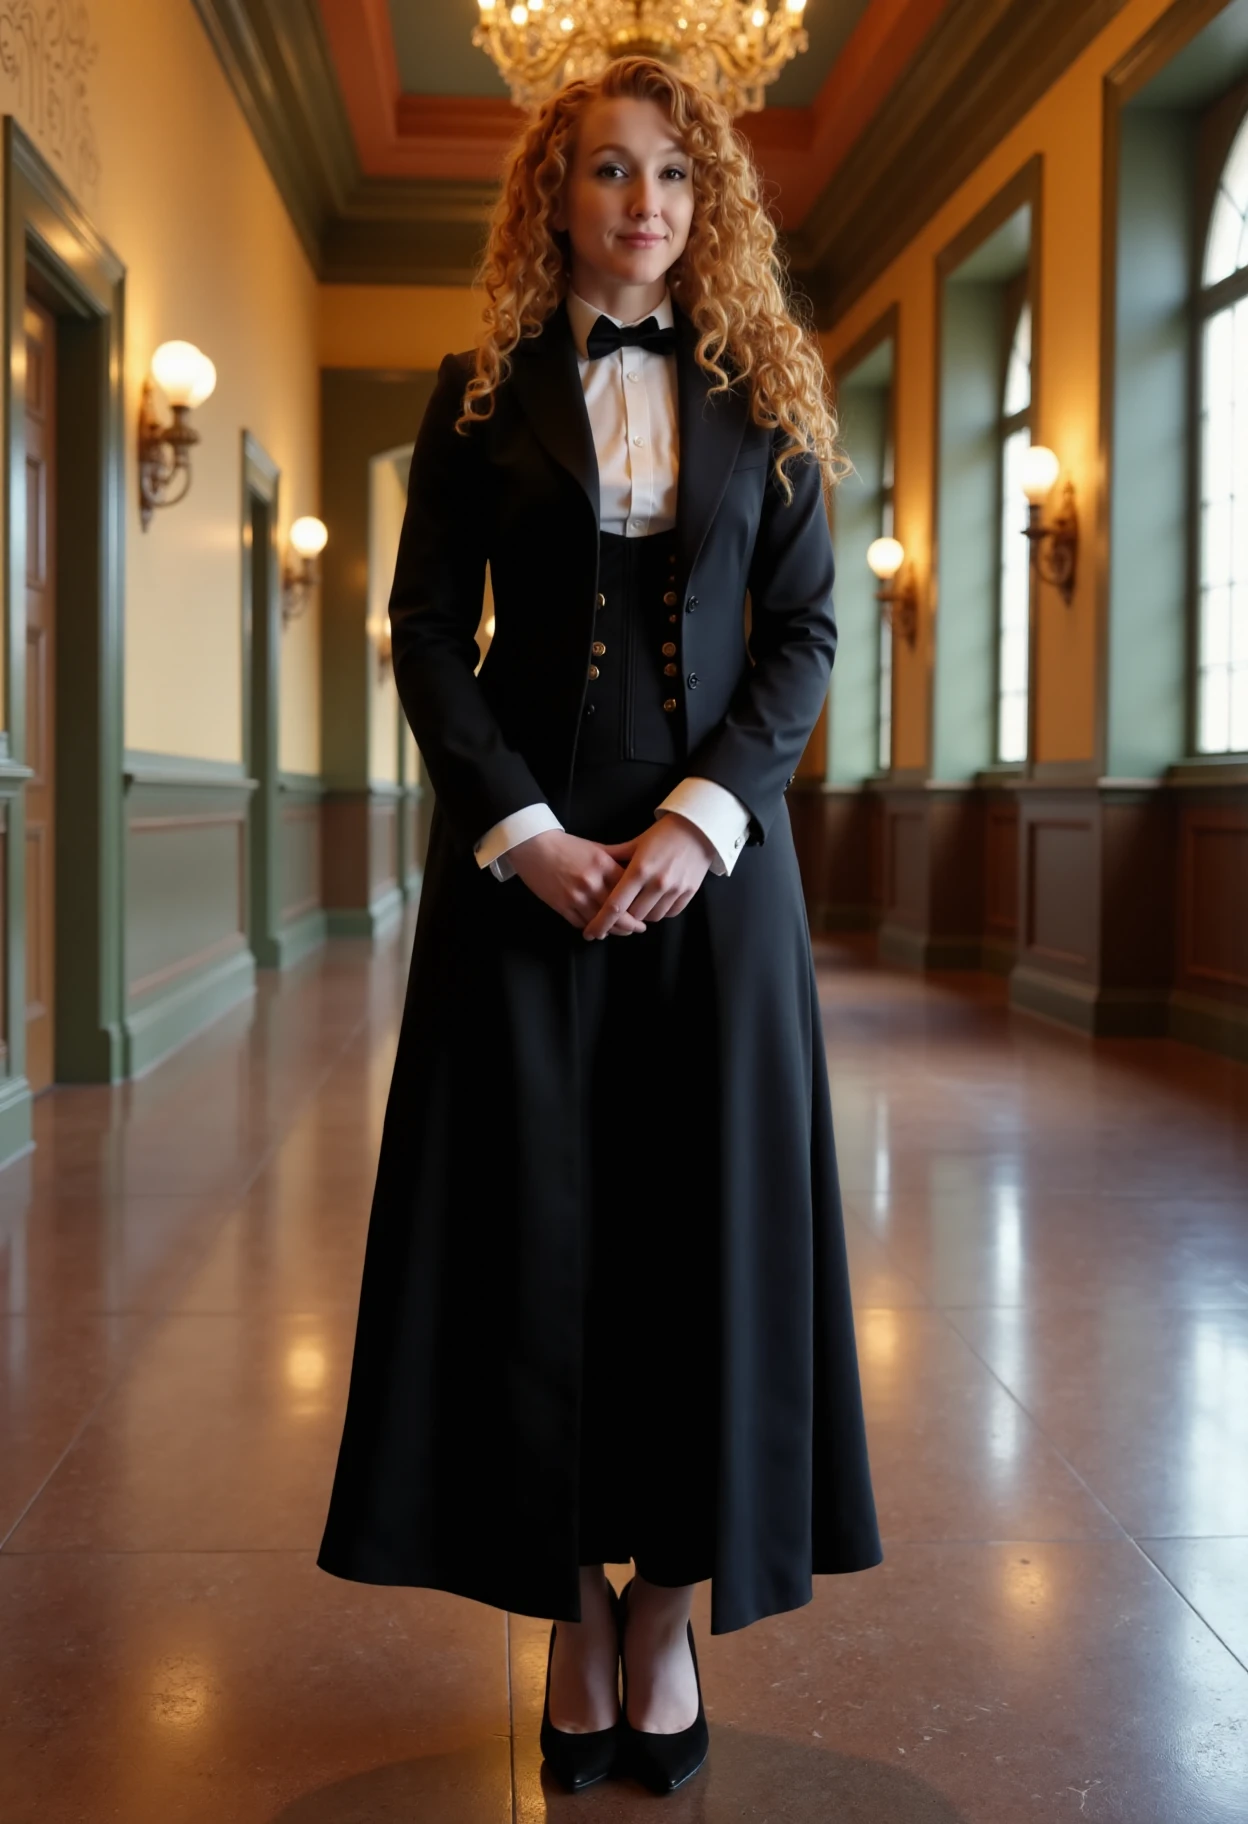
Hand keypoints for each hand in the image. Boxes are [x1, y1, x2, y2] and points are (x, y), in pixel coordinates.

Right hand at [507, 830, 646, 933]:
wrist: (533, 846)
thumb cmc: (566, 845)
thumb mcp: (596, 848)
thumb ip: (616, 860)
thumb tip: (637, 872)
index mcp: (603, 865)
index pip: (629, 891)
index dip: (639, 904)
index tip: (646, 911)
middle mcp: (592, 883)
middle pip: (618, 912)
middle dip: (631, 925)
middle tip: (639, 928)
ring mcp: (576, 896)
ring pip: (601, 922)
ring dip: (612, 930)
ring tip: (622, 932)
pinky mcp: (561, 906)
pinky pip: (581, 923)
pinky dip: (592, 928)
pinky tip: (599, 929)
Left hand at [581, 814, 715, 940]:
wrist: (699, 827)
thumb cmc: (663, 833)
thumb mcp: (635, 843)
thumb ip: (614, 858)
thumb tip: (591, 868)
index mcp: (639, 870)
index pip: (615, 905)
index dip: (601, 922)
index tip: (591, 933)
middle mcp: (657, 883)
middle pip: (633, 915)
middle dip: (624, 916)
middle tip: (620, 911)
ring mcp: (675, 889)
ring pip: (652, 917)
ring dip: (643, 915)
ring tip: (640, 903)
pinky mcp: (690, 892)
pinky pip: (670, 913)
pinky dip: (660, 911)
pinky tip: (656, 901)